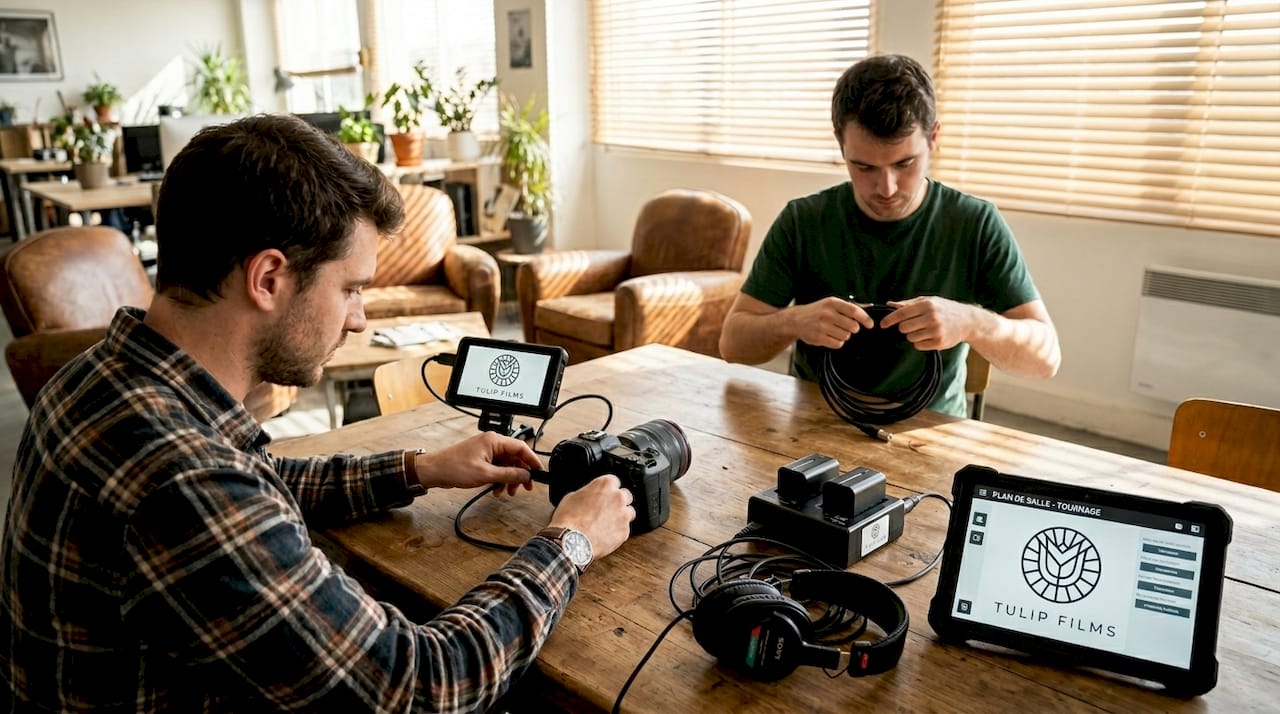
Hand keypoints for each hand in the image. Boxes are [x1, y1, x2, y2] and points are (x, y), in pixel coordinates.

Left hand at [413, 432, 539, 494]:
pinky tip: (496, 489)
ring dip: (509, 479)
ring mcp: (486, 452)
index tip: (539, 472)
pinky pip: (497, 468)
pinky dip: (500, 479)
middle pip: (515, 457)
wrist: (434, 471)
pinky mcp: (481, 460)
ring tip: (507, 491)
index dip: (532, 460)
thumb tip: (525, 475)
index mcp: (494, 441)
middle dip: (520, 473)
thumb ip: (508, 474)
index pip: (521, 447)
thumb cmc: (453, 467)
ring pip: (507, 465)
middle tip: (525, 487)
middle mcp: (492, 443)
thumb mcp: (485, 474)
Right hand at [547, 475, 633, 559]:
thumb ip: (586, 493)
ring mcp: (623, 515)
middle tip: (606, 509)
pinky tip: (606, 534)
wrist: (571, 542)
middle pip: (626, 495)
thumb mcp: (571, 497)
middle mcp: (618, 498)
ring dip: (621, 516)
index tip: (603, 494)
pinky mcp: (624, 532)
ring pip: (629, 512)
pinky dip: (618, 531)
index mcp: (605, 485)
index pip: (614, 480)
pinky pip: (625, 529)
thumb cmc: (569, 520)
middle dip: (618, 501)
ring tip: (607, 523)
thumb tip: (588, 496)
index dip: (607, 489)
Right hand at [788, 297, 874, 348]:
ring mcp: (822, 326)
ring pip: (846, 336)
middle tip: (845, 326)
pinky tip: (829, 336)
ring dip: (844, 335)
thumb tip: (869, 307)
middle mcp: (827, 314)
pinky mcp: (818, 338)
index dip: (865, 318)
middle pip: (852, 326)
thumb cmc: (817, 311)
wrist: (796, 320)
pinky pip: (837, 344)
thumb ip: (850, 306)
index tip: (870, 324)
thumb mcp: (831, 303)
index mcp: (832, 303)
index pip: (854, 311)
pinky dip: (837, 342)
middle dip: (853, 328)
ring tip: (834, 330)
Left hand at [880, 296, 973, 350]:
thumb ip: (908, 304)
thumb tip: (890, 304)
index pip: (902, 313)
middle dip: (905, 327)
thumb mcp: (929, 301)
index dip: (890, 320)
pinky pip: (918, 346)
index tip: (882, 324)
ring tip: (924, 330)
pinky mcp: (939, 342)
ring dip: (913, 335)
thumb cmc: (944, 309)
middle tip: (913, 325)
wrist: (967, 321)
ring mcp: (936, 330)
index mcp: (927, 304)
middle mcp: (932, 317)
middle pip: (904, 327)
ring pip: (910, 338)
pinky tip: (929, 336)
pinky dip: (920, 343)